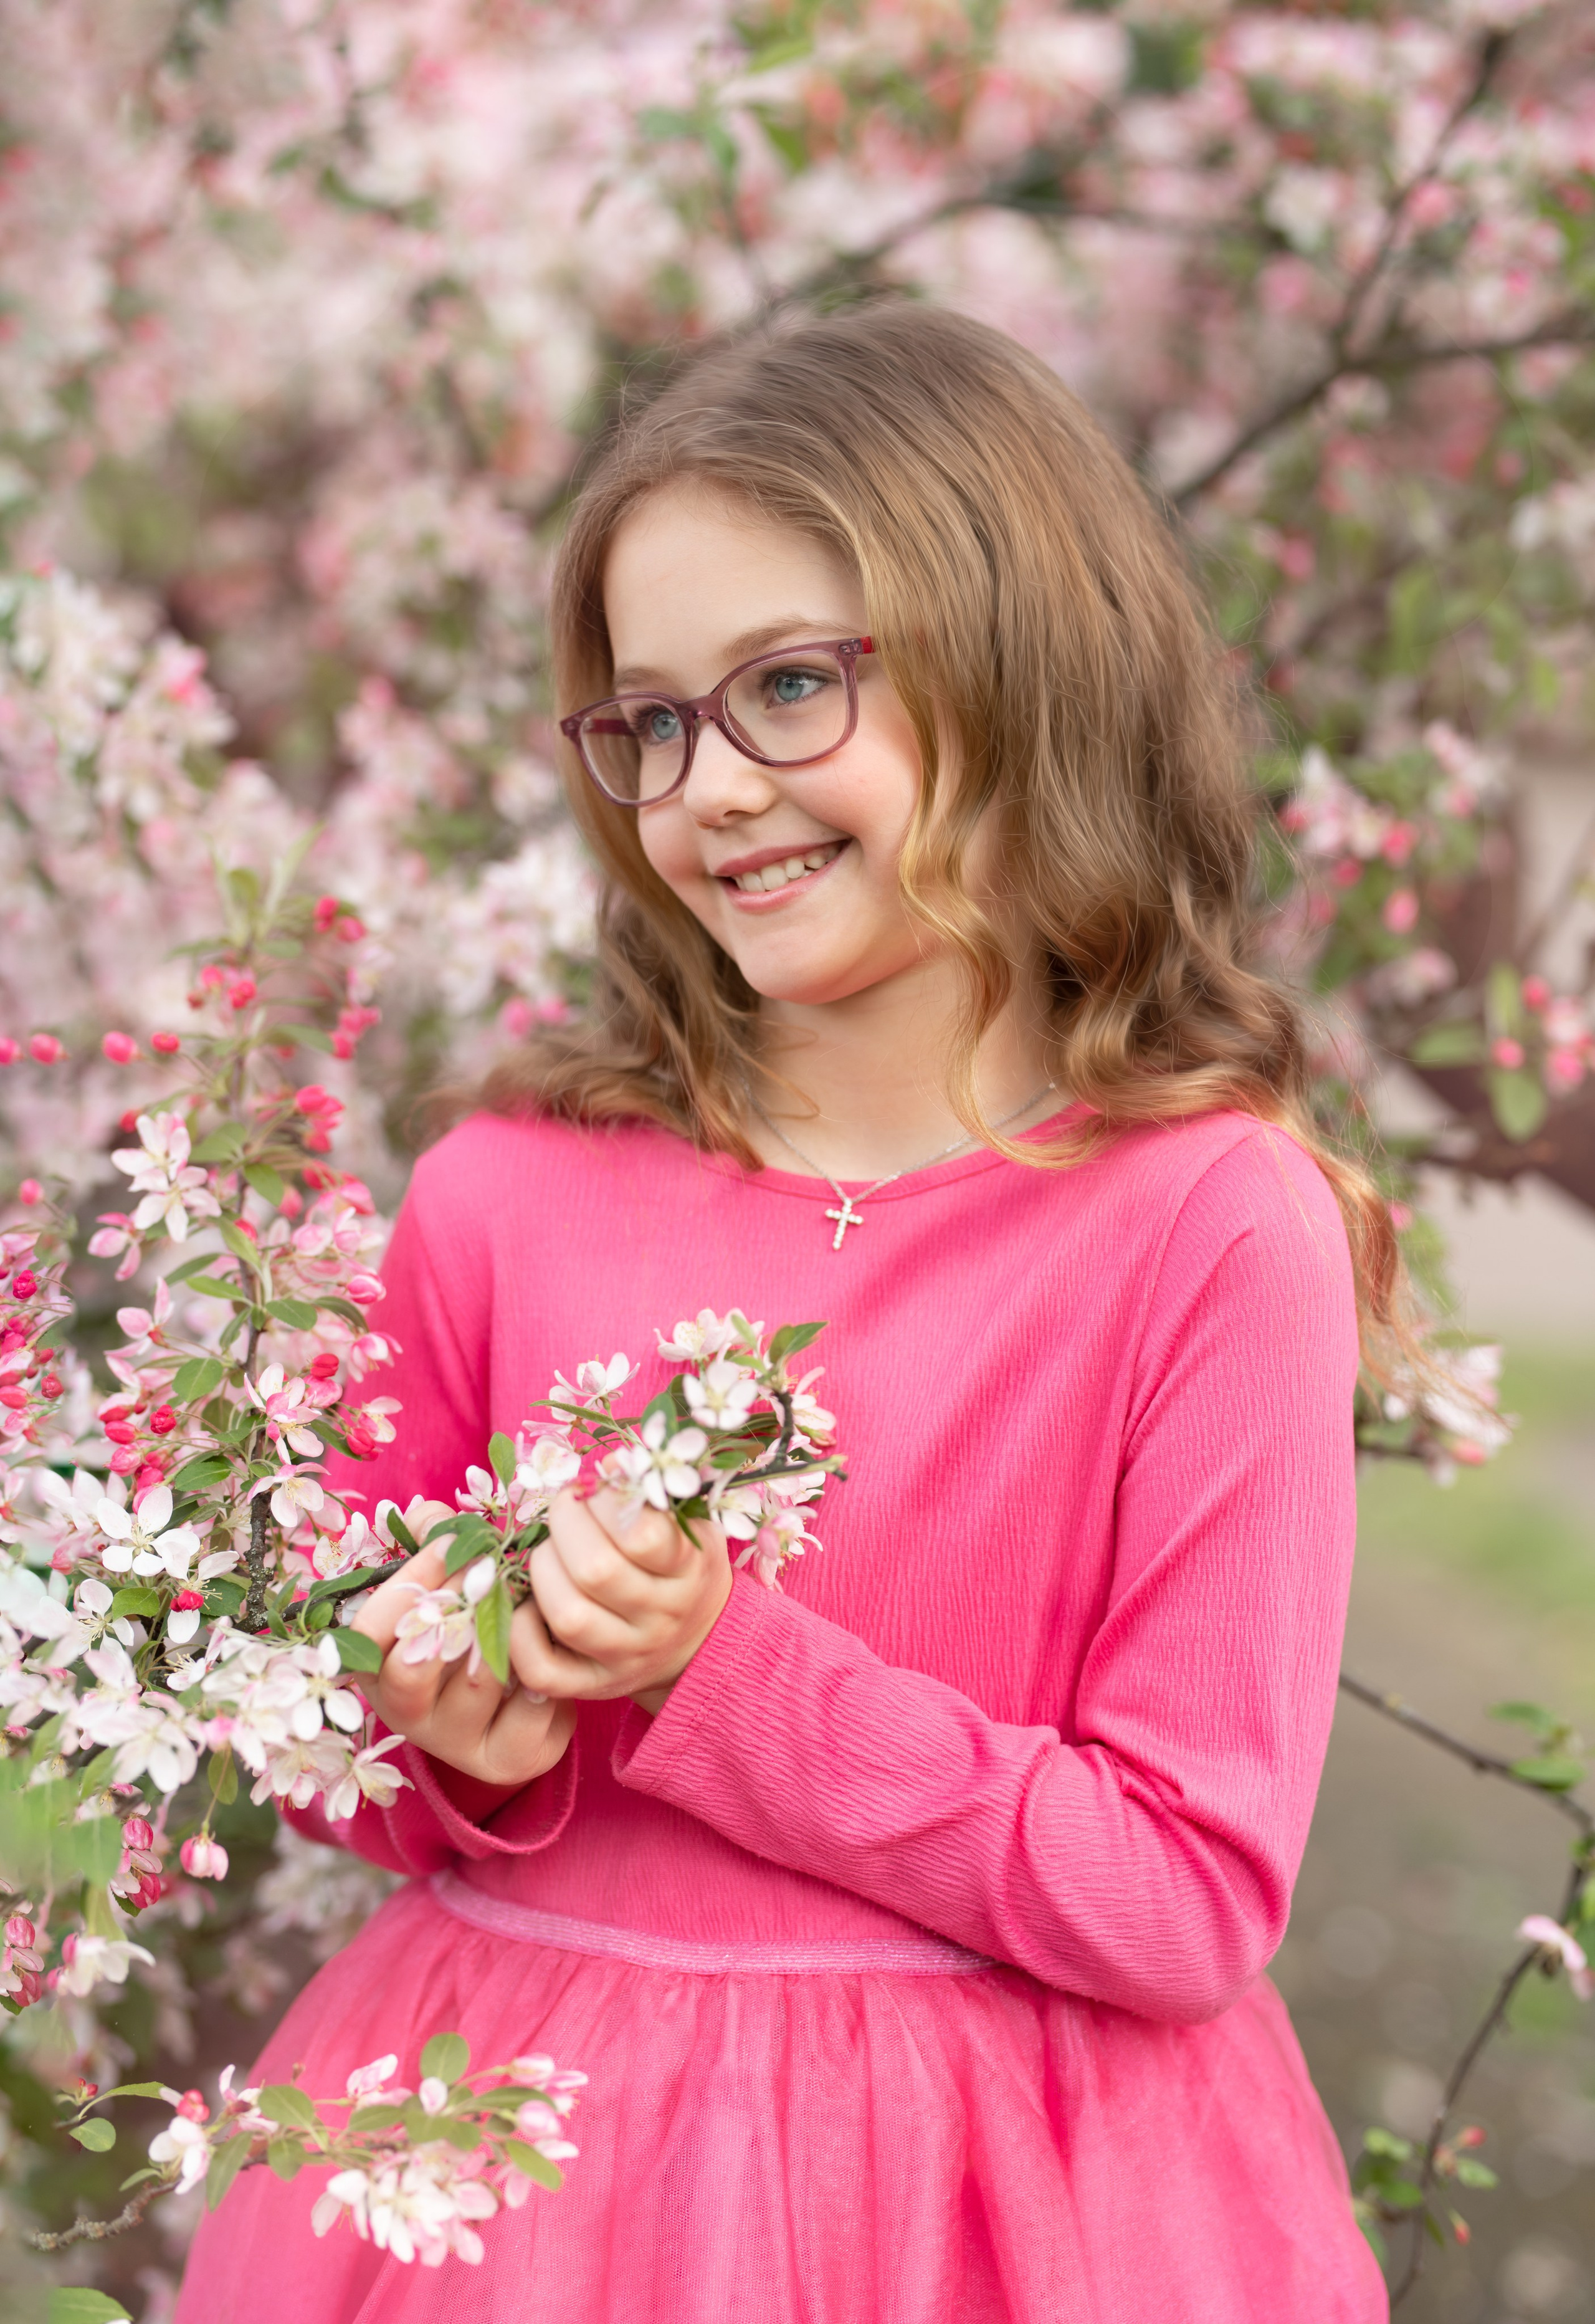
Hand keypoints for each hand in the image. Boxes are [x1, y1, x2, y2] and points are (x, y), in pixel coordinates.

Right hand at [351, 1541, 575, 1787]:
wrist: (536, 1680)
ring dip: (510, 1633)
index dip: (408, 1584)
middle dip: (458, 1607)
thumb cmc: (481, 1621)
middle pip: (412, 1667)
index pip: (367, 1633)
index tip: (447, 1543)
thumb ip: (437, 1540)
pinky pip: (530, 1713)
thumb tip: (430, 1516)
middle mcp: (406, 1713)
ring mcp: (455, 1743)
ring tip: (528, 1602)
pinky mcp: (508, 1760)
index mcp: (378, 1665)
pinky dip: (548, 1675)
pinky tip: (552, 1656)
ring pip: (478, 1684)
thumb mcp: (451, 1578)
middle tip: (492, 1568)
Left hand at [516, 1485, 732, 1713]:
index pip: (642, 1534)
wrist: (696, 1641)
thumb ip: (649, 1491)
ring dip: (542, 1571)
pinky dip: (521, 1632)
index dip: (604, 1500)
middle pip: (596, 1571)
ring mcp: (625, 1657)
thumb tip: (608, 1465)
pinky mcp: (591, 1686)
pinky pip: (541, 1669)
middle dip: (564, 1525)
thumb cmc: (680, 1566)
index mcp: (687, 1571)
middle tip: (563, 1512)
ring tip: (549, 1554)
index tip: (593, 1488)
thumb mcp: (685, 1523)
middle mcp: (659, 1619)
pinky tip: (529, 1604)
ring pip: (568, 1616)